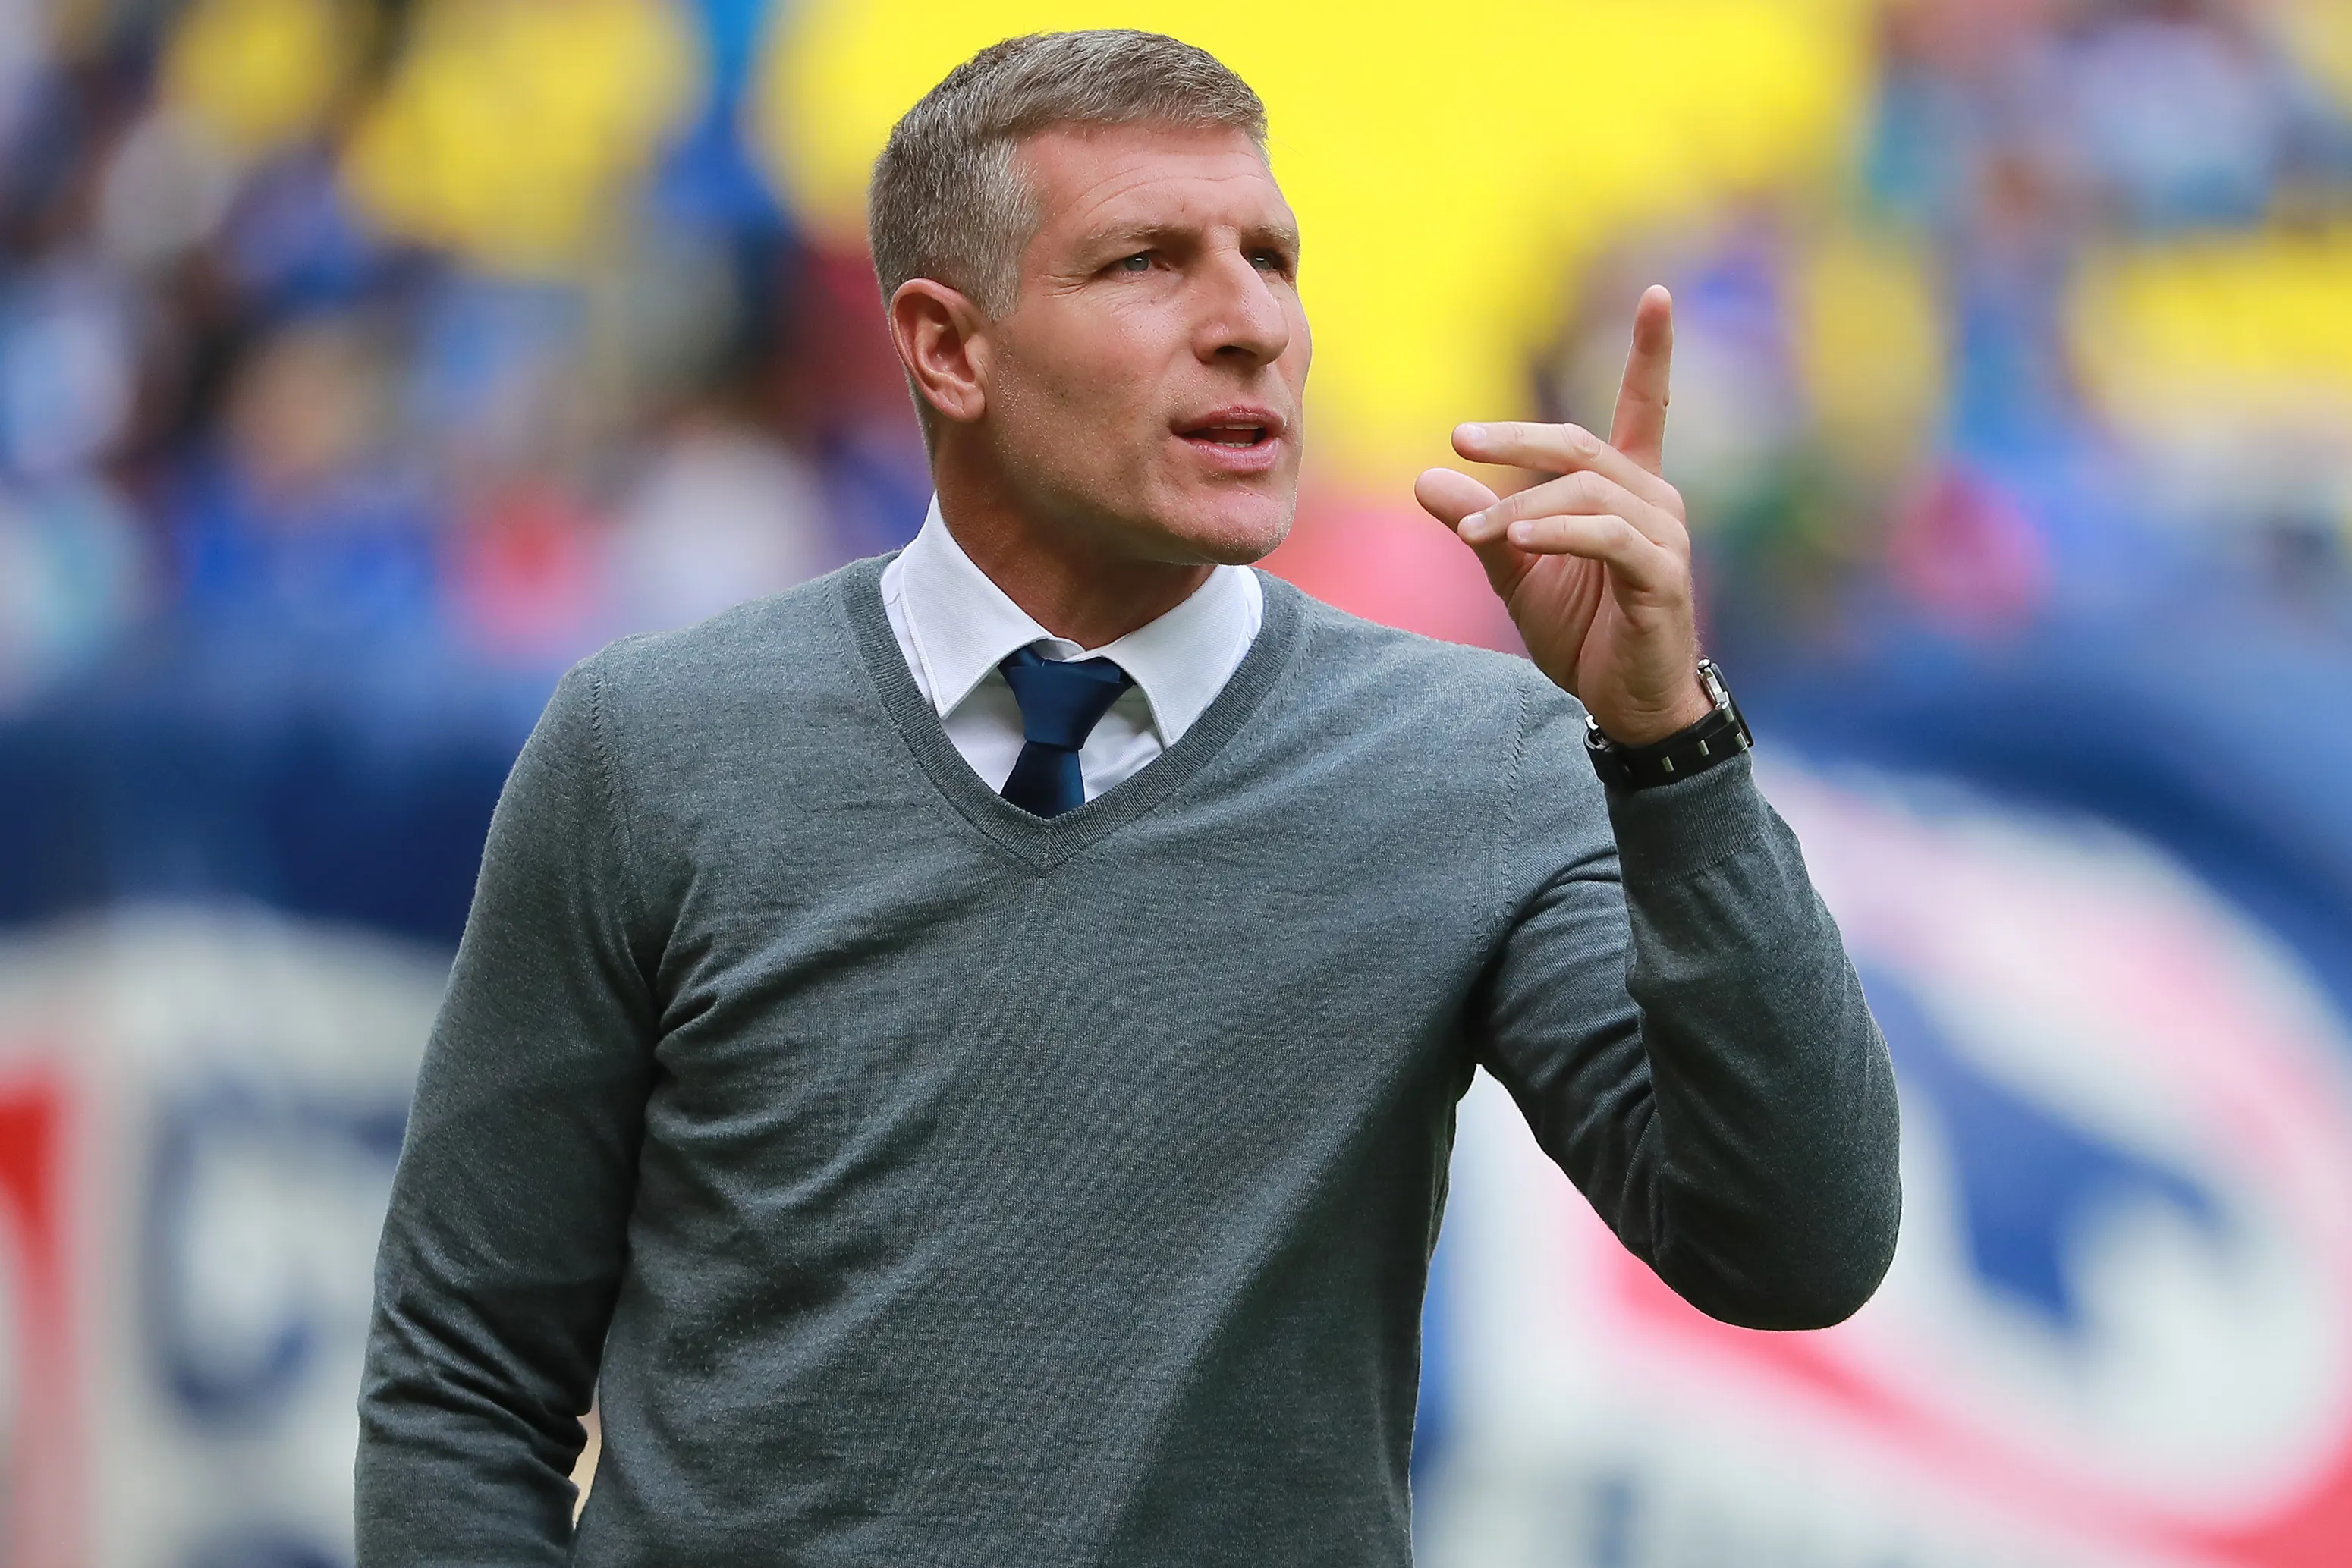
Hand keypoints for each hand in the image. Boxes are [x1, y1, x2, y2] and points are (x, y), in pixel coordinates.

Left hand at [1415, 285, 1710, 745]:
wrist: (1626, 705)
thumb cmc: (1583, 633)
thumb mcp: (1516, 571)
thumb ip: (1480, 522)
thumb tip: (1426, 478)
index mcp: (1626, 489)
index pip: (1644, 407)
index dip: (1652, 352)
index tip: (1657, 294)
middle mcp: (1654, 500)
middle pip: (1581, 445)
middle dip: (1517, 439)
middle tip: (1459, 440)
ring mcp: (1664, 538)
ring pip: (1587, 492)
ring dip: (1522, 506)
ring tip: (1472, 529)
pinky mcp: (1662, 578)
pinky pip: (1607, 537)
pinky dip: (1558, 533)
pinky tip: (1516, 540)